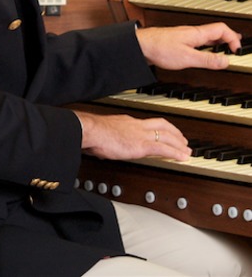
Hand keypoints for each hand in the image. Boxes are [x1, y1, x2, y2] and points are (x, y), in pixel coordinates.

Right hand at [75, 110, 191, 161]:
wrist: (92, 130)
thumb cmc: (93, 132)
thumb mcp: (104, 133)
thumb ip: (109, 138)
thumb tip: (105, 147)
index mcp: (128, 121)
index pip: (148, 123)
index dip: (160, 127)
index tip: (165, 132)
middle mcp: (137, 125)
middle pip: (162, 125)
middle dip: (175, 132)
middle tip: (183, 140)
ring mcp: (141, 134)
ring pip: (167, 136)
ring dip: (179, 144)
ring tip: (187, 151)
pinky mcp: (142, 145)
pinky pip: (164, 148)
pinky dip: (175, 153)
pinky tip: (182, 158)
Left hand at [136, 22, 241, 70]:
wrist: (140, 45)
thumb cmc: (160, 48)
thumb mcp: (187, 58)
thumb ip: (207, 60)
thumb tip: (225, 61)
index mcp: (197, 34)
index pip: (222, 29)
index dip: (233, 38)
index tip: (237, 50)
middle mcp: (192, 33)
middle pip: (216, 31)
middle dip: (228, 38)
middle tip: (236, 47)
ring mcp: (185, 36)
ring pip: (207, 36)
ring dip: (218, 42)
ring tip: (225, 50)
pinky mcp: (179, 41)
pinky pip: (198, 41)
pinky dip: (207, 46)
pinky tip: (204, 53)